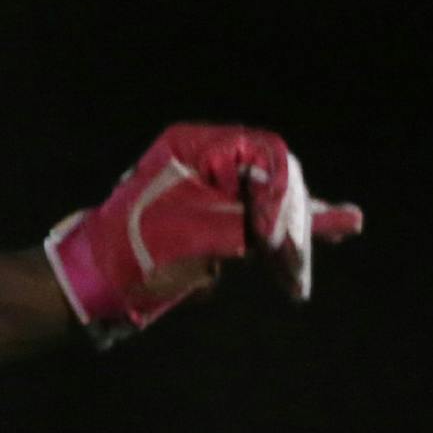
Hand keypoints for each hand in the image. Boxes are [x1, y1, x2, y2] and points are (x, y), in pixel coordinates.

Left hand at [44, 124, 362, 342]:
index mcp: (197, 146)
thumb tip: (348, 219)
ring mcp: (204, 189)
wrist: (84, 286)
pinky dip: (276, 241)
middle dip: (288, 226)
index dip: (284, 198)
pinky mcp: (203, 220)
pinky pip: (251, 223)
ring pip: (265, 208)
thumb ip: (271, 228)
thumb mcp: (208, 237)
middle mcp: (203, 160)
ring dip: (285, 242)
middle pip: (273, 182)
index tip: (278, 242)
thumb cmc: (137, 255)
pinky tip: (338, 226)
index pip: (270, 155)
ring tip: (309, 266)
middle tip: (291, 269)